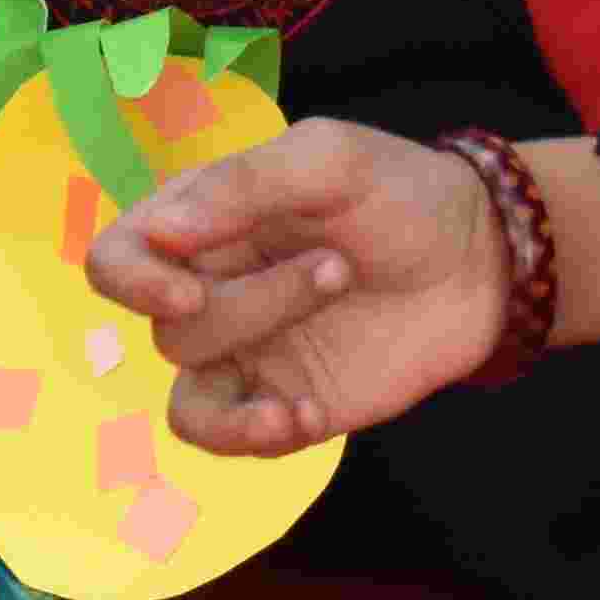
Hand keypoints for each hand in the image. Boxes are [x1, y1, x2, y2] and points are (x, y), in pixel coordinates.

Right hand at [80, 118, 508, 457]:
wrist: (485, 261)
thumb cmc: (399, 193)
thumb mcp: (328, 160)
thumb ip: (242, 185)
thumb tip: (162, 231)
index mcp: (197, 222)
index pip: (114, 260)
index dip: (131, 281)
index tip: (186, 287)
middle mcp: (207, 291)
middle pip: (171, 328)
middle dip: (255, 304)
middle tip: (338, 268)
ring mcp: (245, 355)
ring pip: (189, 397)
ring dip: (250, 385)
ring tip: (324, 356)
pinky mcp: (285, 403)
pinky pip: (234, 439)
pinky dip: (257, 437)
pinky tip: (308, 416)